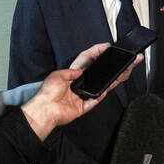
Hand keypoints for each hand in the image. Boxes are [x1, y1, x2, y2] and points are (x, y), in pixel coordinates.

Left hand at [20, 43, 139, 138]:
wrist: (44, 108)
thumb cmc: (47, 92)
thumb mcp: (59, 74)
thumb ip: (72, 72)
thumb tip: (82, 70)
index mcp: (71, 79)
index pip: (87, 69)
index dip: (96, 63)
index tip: (105, 55)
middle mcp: (77, 89)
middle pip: (96, 80)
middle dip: (107, 75)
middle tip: (118, 68)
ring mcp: (80, 98)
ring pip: (98, 91)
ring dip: (107, 85)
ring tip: (116, 77)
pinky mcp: (81, 108)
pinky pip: (93, 102)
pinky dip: (99, 98)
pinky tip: (105, 91)